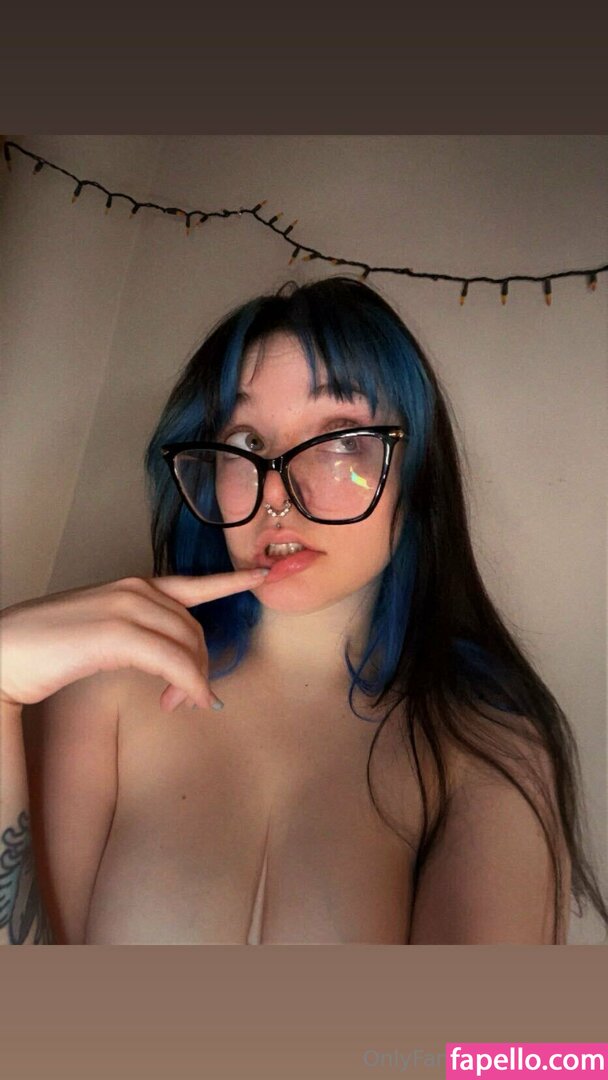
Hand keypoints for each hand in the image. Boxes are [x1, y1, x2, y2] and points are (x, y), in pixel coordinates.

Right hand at [0, 570, 268, 712]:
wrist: (2, 652)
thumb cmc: (47, 647)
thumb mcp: (102, 633)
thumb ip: (138, 635)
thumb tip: (168, 666)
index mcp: (132, 585)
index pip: (192, 583)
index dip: (230, 581)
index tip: (262, 576)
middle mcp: (134, 589)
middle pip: (194, 628)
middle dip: (199, 665)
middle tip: (187, 699)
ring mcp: (126, 608)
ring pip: (187, 645)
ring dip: (193, 680)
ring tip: (178, 705)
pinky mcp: (116, 634)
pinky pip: (172, 662)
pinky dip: (188, 684)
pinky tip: (187, 701)